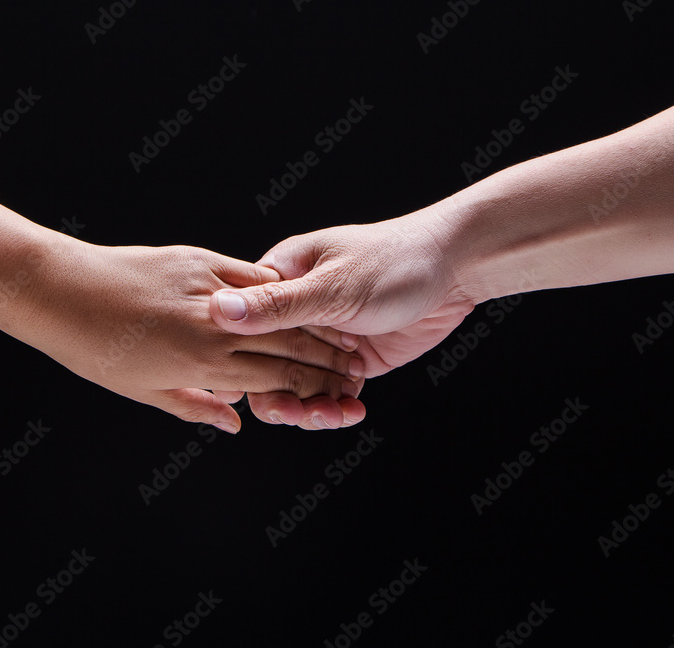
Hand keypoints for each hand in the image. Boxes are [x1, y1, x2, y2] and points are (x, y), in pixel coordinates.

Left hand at [0, 231, 363, 433]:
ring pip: (278, 309)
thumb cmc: (94, 349)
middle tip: (356, 364)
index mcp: (201, 367)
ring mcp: (208, 292)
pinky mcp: (199, 259)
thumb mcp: (145, 391)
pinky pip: (250, 274)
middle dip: (328, 359)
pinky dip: (274, 287)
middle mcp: (213, 331)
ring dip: (312, 321)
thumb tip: (236, 422)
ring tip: (337, 329)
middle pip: (289, 346)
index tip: (339, 392)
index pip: (277, 380)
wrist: (61, 291)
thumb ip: (197, 406)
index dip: (314, 388)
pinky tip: (292, 294)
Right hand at [209, 213, 474, 427]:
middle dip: (276, 396)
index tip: (242, 392)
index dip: (238, 362)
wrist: (456, 269)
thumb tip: (217, 311)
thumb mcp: (331, 285)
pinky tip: (352, 411)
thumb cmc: (393, 260)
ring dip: (309, 407)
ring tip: (331, 414)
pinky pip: (330, 394)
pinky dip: (337, 409)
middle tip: (295, 412)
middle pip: (265, 366)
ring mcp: (324, 340)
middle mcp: (296, 312)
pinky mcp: (351, 361)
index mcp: (279, 281)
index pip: (239, 329)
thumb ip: (277, 305)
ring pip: (297, 386)